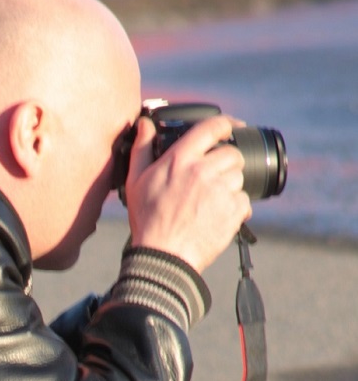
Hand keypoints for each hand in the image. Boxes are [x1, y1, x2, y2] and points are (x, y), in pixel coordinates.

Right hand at [125, 113, 252, 272]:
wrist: (163, 256)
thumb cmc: (147, 220)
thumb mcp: (136, 181)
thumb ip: (142, 148)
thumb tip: (145, 124)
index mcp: (180, 159)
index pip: (212, 127)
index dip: (226, 124)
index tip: (230, 128)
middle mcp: (203, 170)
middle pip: (232, 154)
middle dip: (227, 162)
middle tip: (217, 175)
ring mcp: (220, 191)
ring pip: (239, 177)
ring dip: (231, 185)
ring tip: (214, 200)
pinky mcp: (232, 211)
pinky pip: (245, 200)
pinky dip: (237, 208)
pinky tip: (221, 215)